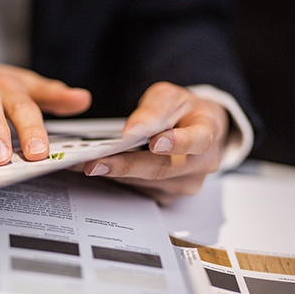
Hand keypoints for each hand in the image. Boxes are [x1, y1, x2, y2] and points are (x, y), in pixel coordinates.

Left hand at [81, 82, 229, 204]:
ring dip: (115, 174)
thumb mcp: (169, 97)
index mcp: (208, 132)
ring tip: (86, 164)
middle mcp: (201, 164)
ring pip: (147, 182)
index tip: (154, 143)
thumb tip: (133, 130)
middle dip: (126, 166)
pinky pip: (140, 190)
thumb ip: (153, 111)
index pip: (198, 140)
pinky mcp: (168, 195)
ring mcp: (186, 184)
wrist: (194, 129)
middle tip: (95, 163)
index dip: (178, 143)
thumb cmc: (183, 111)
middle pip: (163, 169)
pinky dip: (118, 179)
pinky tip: (98, 169)